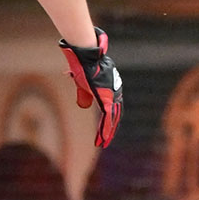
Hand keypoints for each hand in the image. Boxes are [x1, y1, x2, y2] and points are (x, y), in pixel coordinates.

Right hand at [59, 27, 121, 146]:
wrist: (85, 56)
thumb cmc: (83, 66)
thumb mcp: (83, 83)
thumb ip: (84, 95)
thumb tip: (84, 105)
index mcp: (110, 89)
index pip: (112, 108)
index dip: (110, 119)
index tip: (107, 129)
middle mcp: (114, 92)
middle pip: (115, 115)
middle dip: (111, 129)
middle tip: (107, 141)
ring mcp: (111, 95)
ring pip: (112, 118)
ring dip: (108, 133)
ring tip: (104, 143)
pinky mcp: (106, 97)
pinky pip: (107, 117)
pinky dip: (105, 129)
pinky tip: (103, 138)